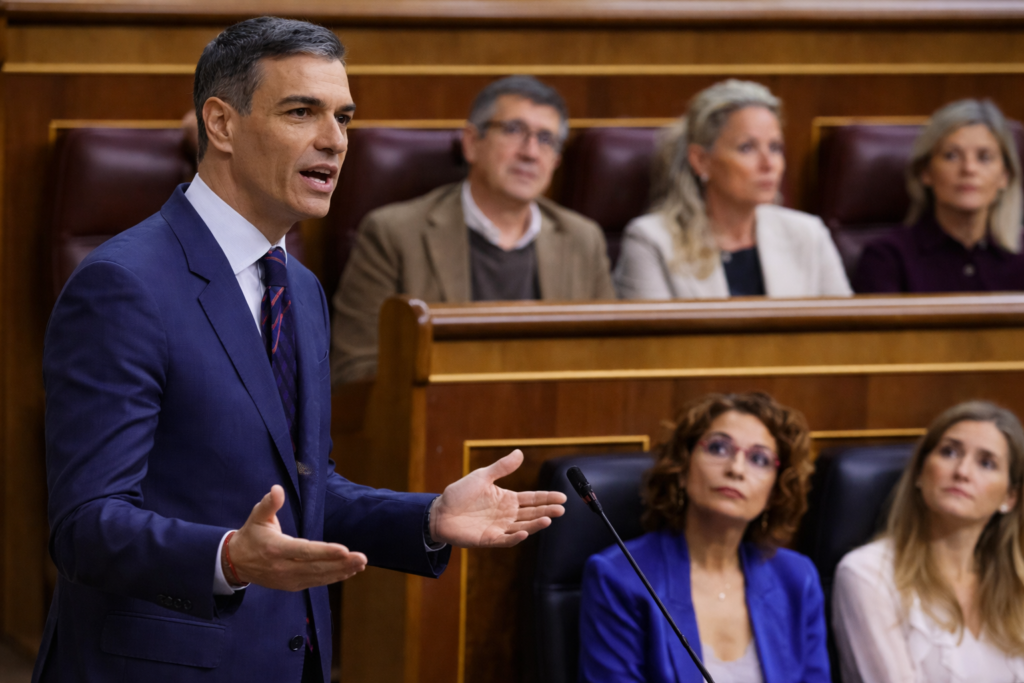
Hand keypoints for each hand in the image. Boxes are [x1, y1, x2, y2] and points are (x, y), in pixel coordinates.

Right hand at [227, 485, 366, 590]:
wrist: (236, 562)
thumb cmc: (251, 535)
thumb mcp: (257, 516)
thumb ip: (269, 503)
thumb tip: (277, 489)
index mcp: (276, 549)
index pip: (304, 551)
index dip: (324, 551)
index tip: (344, 550)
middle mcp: (283, 567)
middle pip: (316, 567)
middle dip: (341, 563)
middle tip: (362, 558)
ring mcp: (288, 579)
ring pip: (319, 577)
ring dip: (341, 571)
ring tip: (360, 564)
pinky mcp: (293, 585)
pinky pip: (316, 582)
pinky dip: (334, 577)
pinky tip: (349, 571)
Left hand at [430, 449, 566, 547]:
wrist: (439, 512)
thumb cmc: (459, 494)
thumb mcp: (482, 476)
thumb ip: (502, 467)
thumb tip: (519, 452)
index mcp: (506, 499)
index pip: (531, 498)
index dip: (546, 497)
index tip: (562, 497)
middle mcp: (506, 514)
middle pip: (531, 513)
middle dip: (547, 510)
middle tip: (562, 509)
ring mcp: (499, 527)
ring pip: (522, 526)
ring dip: (535, 524)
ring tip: (549, 519)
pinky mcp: (489, 539)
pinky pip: (505, 539)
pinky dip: (515, 537)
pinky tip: (524, 532)